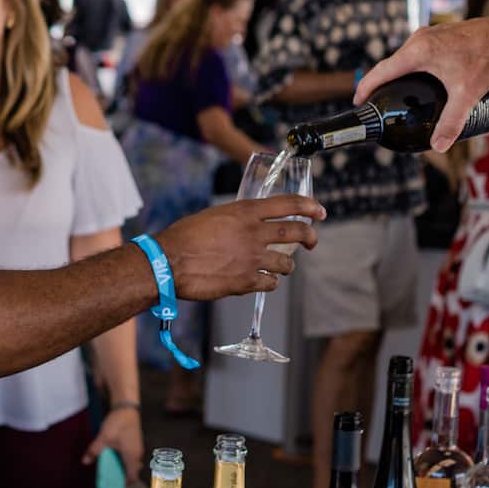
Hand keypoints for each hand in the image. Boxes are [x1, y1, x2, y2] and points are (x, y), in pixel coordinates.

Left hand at [83, 405, 143, 481]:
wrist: (127, 407)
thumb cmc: (118, 423)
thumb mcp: (104, 437)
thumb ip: (94, 451)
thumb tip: (85, 462)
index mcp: (132, 457)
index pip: (131, 477)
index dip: (123, 484)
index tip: (112, 487)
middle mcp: (137, 455)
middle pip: (131, 472)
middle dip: (121, 476)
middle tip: (108, 477)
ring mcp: (137, 448)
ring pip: (131, 464)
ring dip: (122, 467)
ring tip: (110, 467)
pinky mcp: (135, 443)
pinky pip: (130, 457)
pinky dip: (123, 460)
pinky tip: (113, 456)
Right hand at [156, 195, 323, 299]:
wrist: (168, 262)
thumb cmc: (183, 237)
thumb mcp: (213, 217)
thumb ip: (236, 221)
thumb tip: (246, 226)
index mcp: (245, 212)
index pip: (288, 204)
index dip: (309, 206)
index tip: (320, 210)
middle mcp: (254, 233)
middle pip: (296, 232)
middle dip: (310, 237)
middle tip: (312, 242)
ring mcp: (252, 258)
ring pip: (287, 263)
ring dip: (287, 266)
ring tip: (281, 267)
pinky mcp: (246, 281)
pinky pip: (271, 283)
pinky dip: (270, 282)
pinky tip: (263, 281)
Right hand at [354, 17, 488, 150]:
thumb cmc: (488, 58)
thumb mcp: (467, 94)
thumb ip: (451, 121)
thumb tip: (438, 145)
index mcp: (418, 52)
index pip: (381, 71)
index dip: (366, 87)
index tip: (358, 101)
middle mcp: (418, 40)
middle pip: (390, 64)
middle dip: (380, 84)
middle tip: (376, 104)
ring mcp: (428, 34)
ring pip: (403, 58)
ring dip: (396, 75)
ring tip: (395, 95)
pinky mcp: (437, 35)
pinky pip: (415, 52)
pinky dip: (409, 67)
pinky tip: (418, 81)